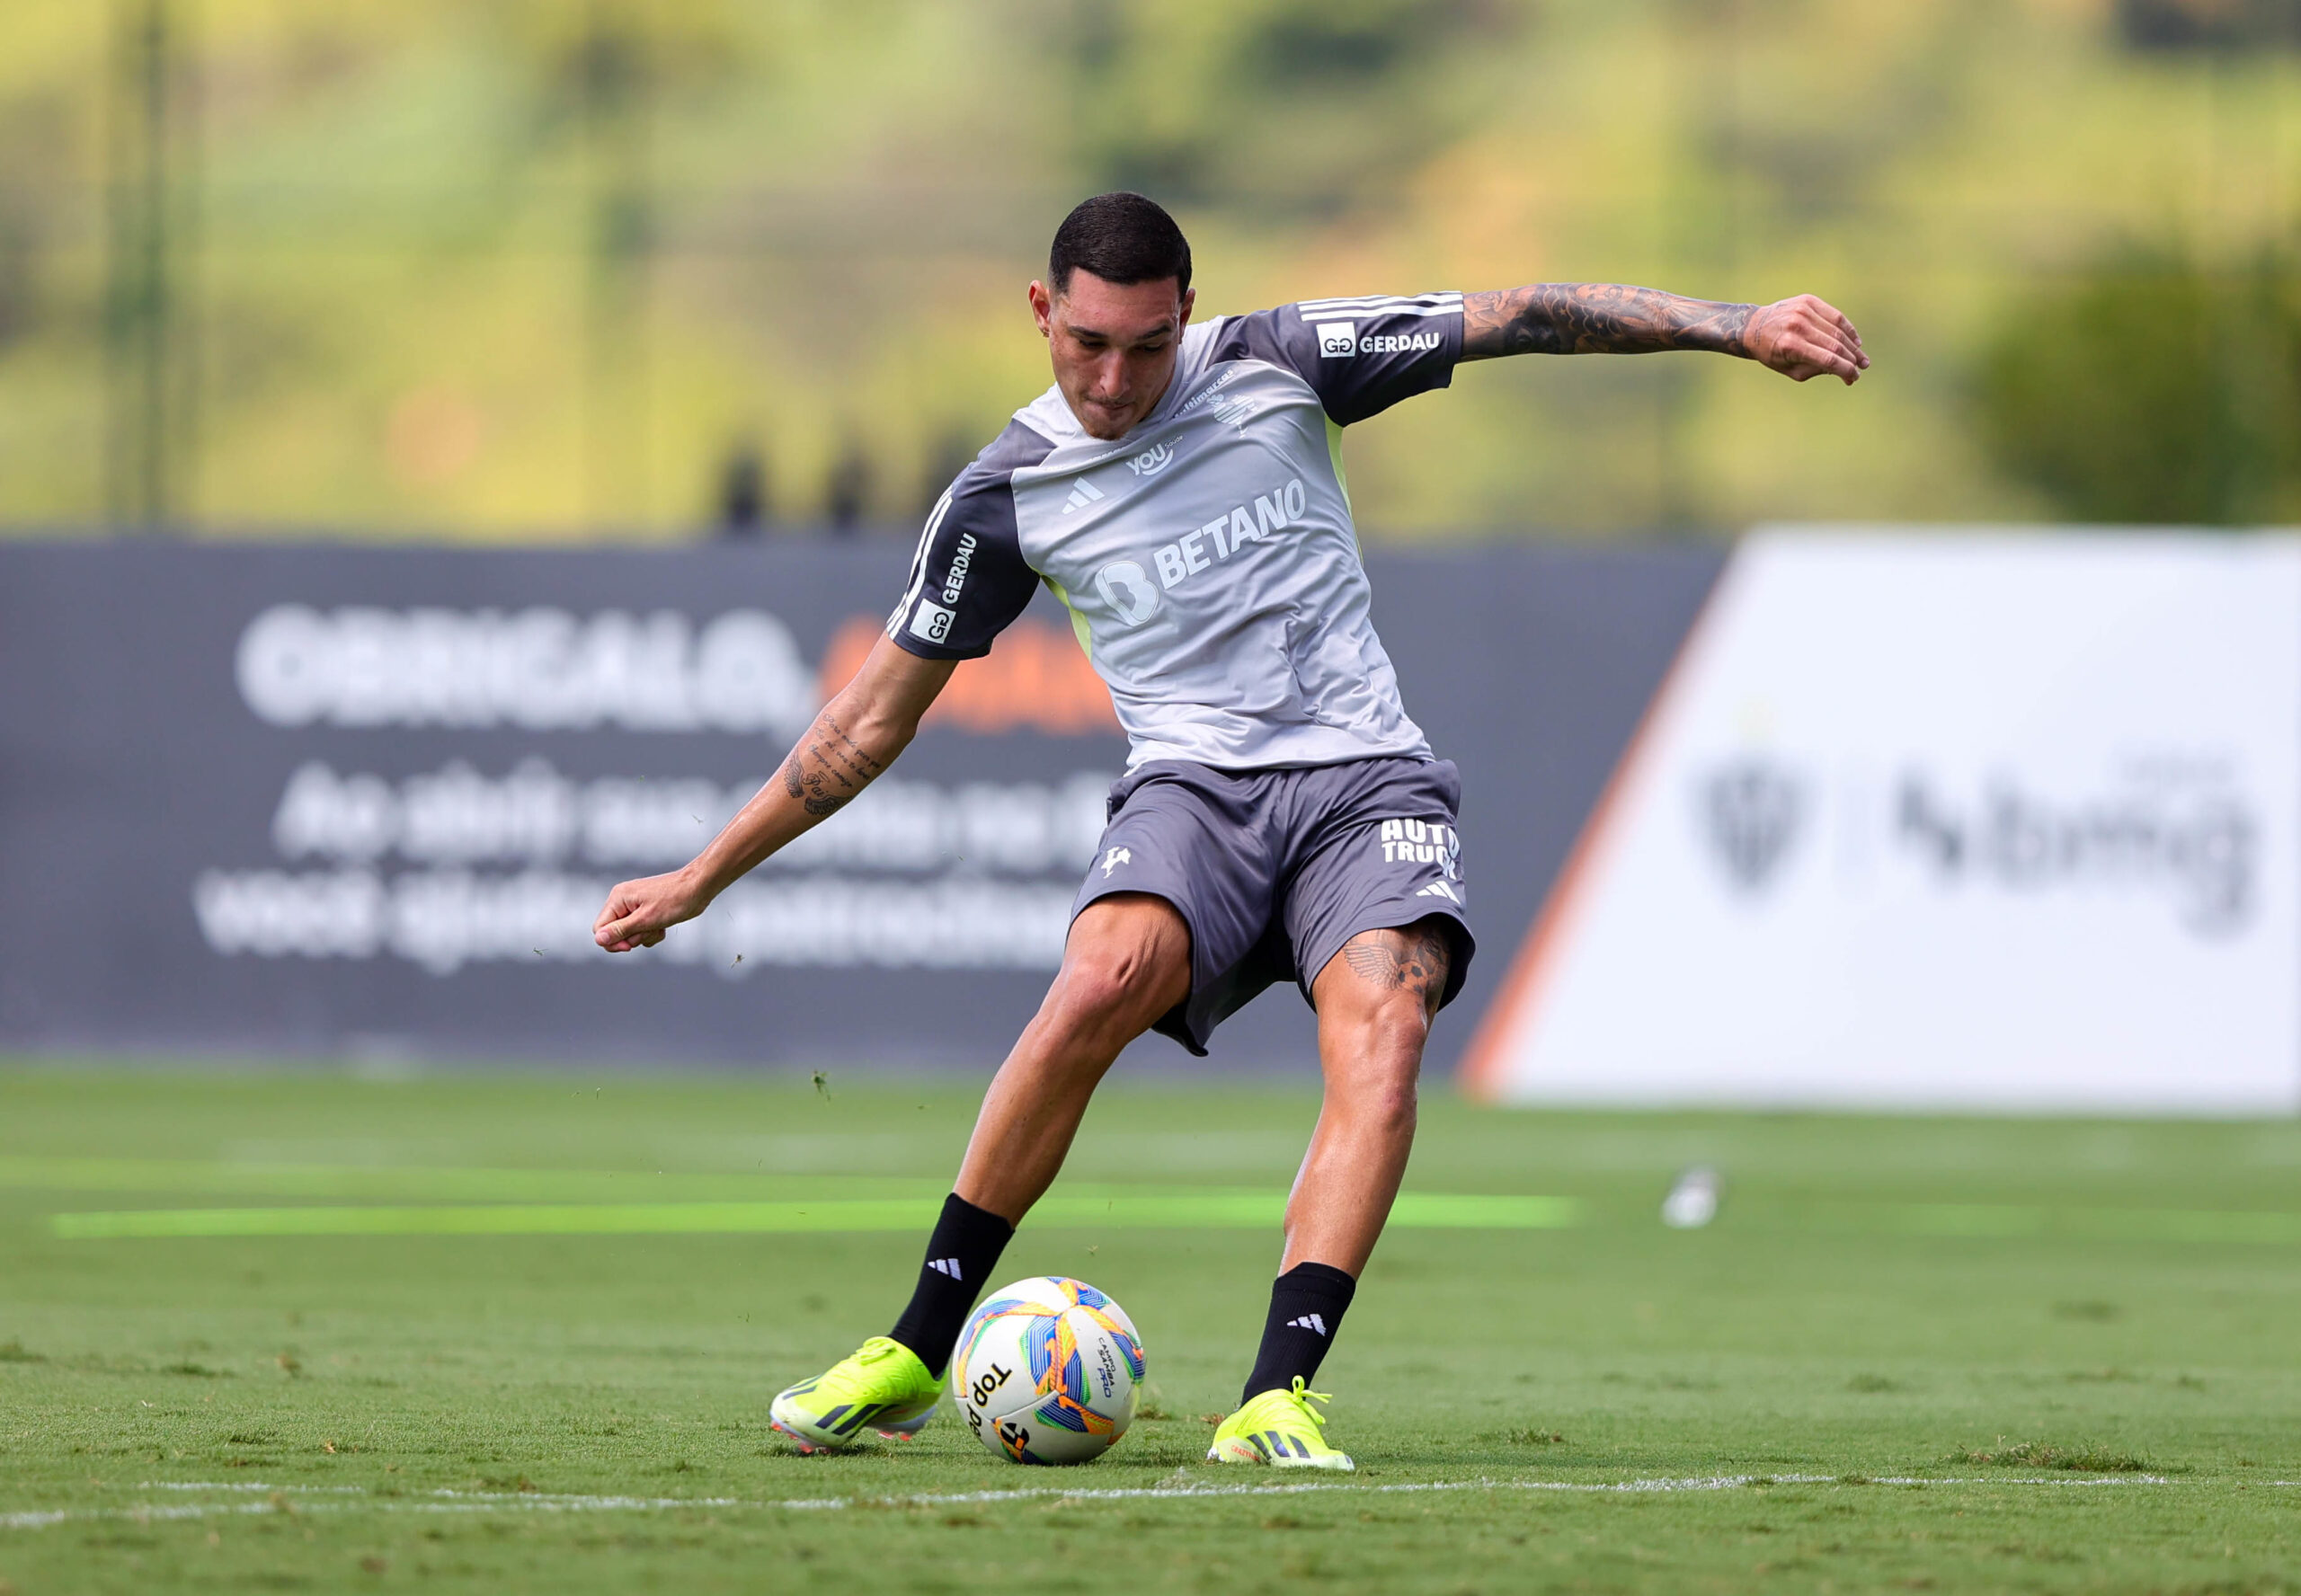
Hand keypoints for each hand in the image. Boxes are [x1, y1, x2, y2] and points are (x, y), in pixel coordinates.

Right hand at [593, 870, 706, 952]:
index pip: (599, 929)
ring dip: (645, 936)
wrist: (698, 888)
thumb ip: (620, 930)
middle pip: (614, 933)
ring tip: (659, 925)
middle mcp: (623, 901)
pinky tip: (663, 925)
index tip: (629, 947)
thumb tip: (598, 939)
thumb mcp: (645, 919)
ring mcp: (635, 906)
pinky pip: (641, 931)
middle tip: (649, 930)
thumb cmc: (674, 900)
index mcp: (618, 898)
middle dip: (632, 938)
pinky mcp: (647, 912)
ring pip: (630, 934)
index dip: (612, 941)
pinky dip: (652, 932)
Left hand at [1744, 294, 1866, 384]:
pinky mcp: (1808, 301)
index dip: (1845, 370)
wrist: (1754, 327)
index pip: (1828, 359)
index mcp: (1791, 345)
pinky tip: (1854, 340)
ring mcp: (1803, 310)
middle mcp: (1798, 326)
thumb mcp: (1791, 369)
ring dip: (1853, 345)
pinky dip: (1847, 328)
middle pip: (1835, 344)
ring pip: (1838, 329)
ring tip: (1861, 356)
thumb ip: (1818, 370)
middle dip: (1852, 358)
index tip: (1854, 377)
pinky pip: (1835, 315)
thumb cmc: (1773, 353)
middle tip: (1862, 367)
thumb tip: (1846, 374)